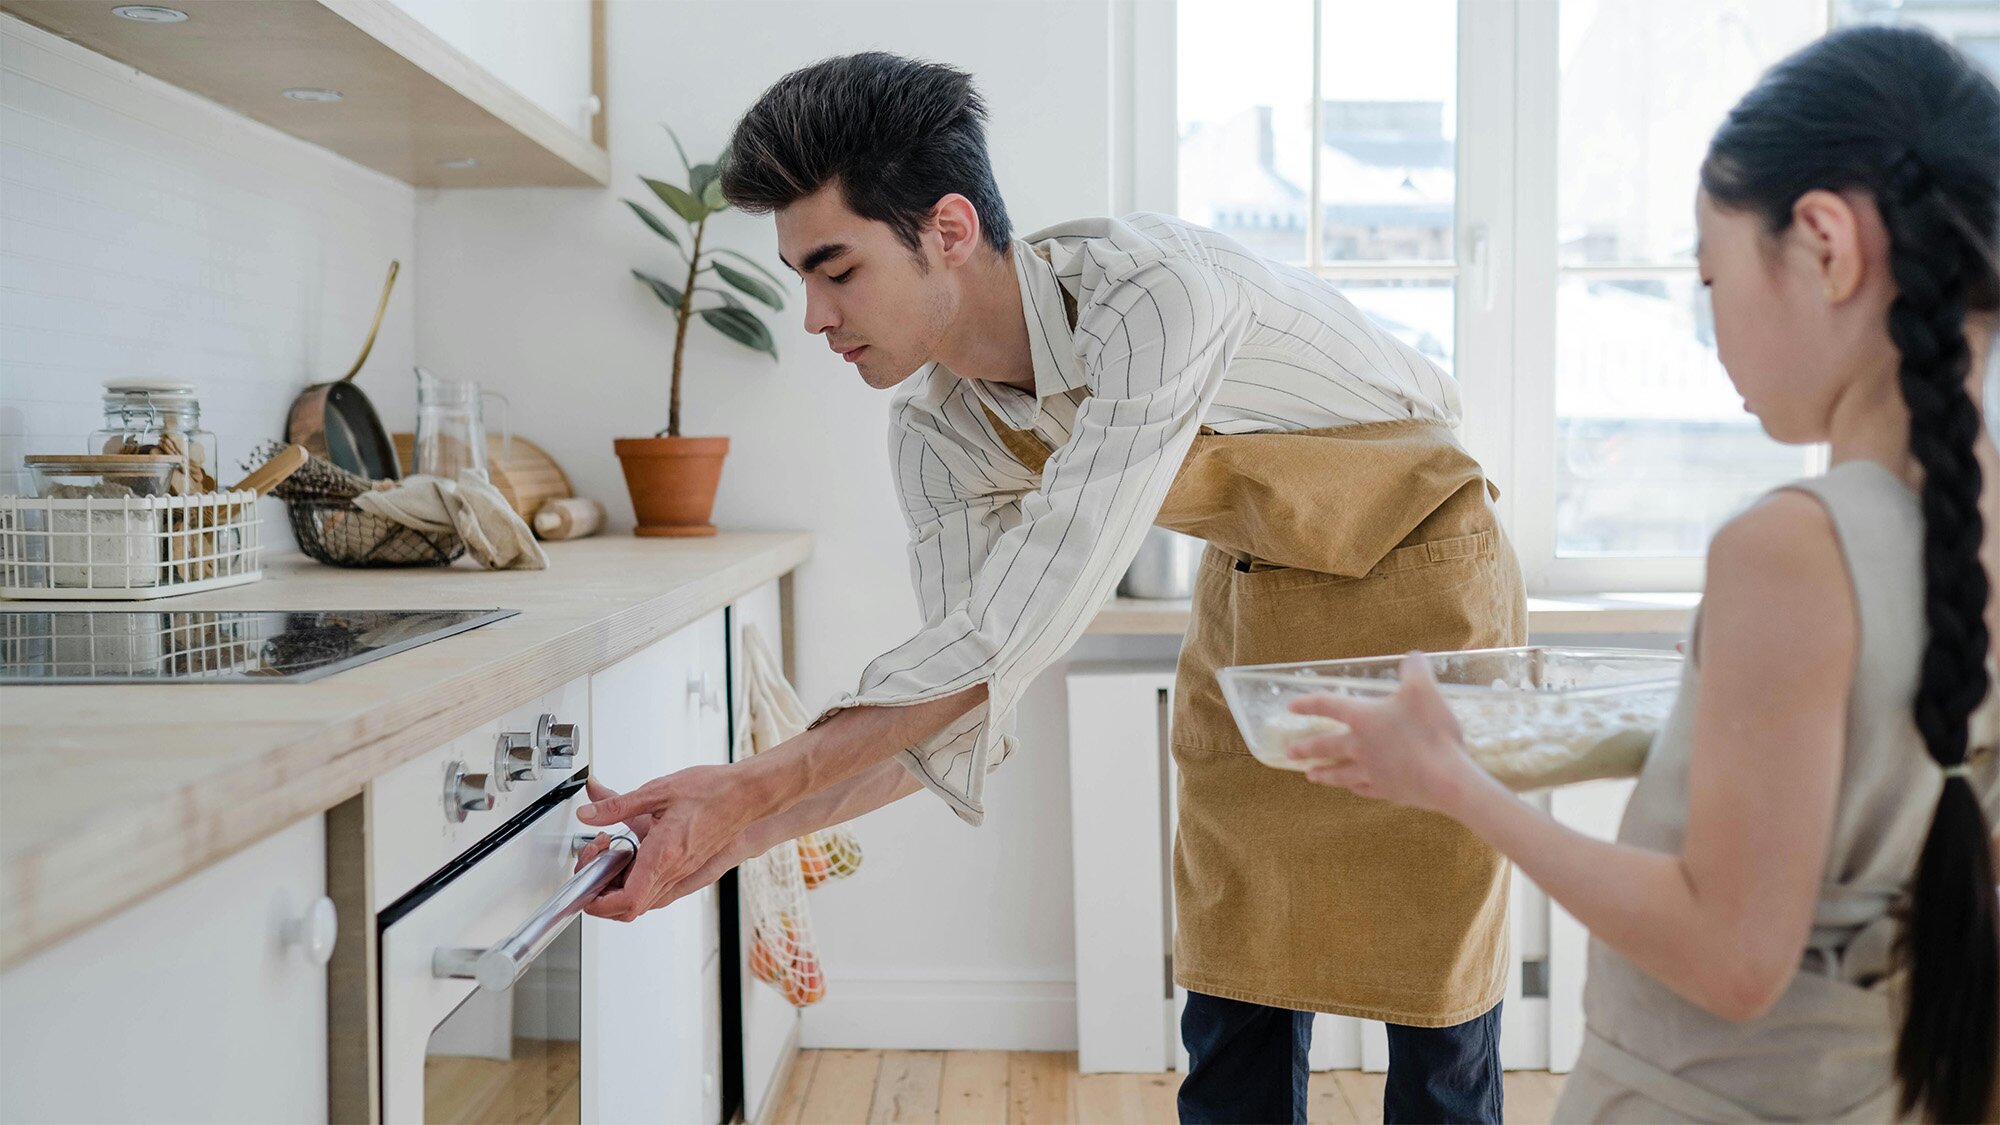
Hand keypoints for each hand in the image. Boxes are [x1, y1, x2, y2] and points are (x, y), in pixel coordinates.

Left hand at [572, 763, 773, 921]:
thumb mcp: (658, 791)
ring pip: (644, 900)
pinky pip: (658, 889)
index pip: (627, 900)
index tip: (585, 890)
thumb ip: (617, 805)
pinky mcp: (690, 869)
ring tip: (612, 854)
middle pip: (631, 906)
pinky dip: (638, 881)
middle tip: (596, 863)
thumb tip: (588, 814)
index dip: (600, 904)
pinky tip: (634, 854)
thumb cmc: (713, 791)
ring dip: (621, 886)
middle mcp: (675, 870)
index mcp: (664, 854)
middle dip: (604, 893)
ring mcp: (684, 873)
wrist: (748, 795)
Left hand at [1284, 651, 1482, 814]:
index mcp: (1363, 718)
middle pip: (1326, 746)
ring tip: (1310, 776)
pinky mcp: (1387, 791)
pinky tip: (1352, 788)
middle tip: (1289, 752)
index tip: (1291, 706)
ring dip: (1324, 773)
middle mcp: (1360, 746)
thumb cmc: (1431, 731)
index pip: (1329, 706)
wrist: (1445, 779)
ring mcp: (1371, 772)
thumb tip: (1412, 658)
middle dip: (1306, 748)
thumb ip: (1415, 669)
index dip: (1309, 703)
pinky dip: (1354, 787)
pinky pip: (1363, 789)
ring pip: (1339, 773)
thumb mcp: (1424, 689)